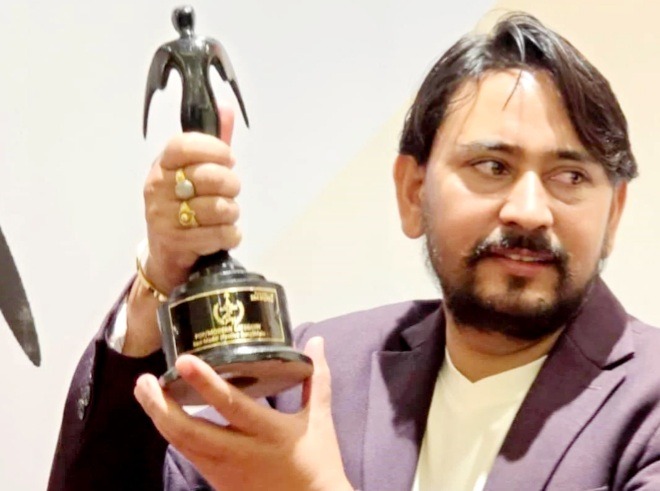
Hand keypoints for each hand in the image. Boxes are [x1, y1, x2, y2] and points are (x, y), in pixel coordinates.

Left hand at [134, 337, 352, 490]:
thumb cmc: (317, 461)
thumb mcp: (320, 419)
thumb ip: (316, 378)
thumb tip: (316, 341)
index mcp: (268, 432)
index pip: (230, 405)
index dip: (205, 383)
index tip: (184, 361)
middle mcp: (241, 452)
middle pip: (190, 431)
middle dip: (161, 406)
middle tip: (146, 380)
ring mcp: (225, 470)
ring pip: (181, 445)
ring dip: (158, 417)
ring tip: (144, 391)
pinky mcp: (218, 481)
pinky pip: (188, 454)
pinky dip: (171, 432)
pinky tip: (162, 414)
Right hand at [143, 106, 240, 293]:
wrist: (165, 253)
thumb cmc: (184, 205)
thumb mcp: (194, 172)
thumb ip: (212, 143)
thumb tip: (226, 107)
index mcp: (161, 165)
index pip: (184, 145)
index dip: (214, 149)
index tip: (229, 158)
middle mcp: (157, 188)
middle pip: (208, 177)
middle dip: (232, 184)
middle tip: (231, 191)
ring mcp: (163, 217)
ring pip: (218, 207)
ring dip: (232, 212)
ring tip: (226, 214)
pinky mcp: (176, 243)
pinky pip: (219, 234)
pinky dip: (231, 234)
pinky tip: (226, 233)